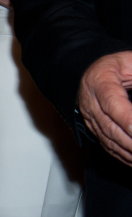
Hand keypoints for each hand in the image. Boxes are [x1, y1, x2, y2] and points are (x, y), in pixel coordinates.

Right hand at [78, 51, 131, 165]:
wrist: (89, 73)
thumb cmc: (114, 66)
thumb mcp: (129, 61)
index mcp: (99, 81)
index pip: (112, 104)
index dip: (127, 119)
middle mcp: (91, 103)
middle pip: (110, 127)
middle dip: (130, 141)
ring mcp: (90, 118)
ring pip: (108, 139)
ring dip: (127, 151)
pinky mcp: (93, 128)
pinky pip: (106, 145)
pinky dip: (122, 155)